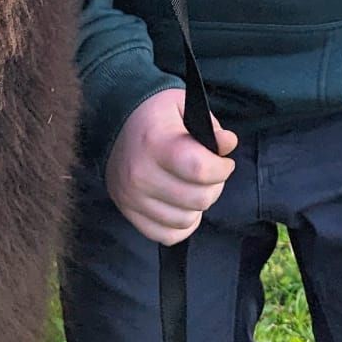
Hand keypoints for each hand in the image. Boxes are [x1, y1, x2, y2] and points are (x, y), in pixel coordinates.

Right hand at [105, 89, 237, 244]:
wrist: (114, 124)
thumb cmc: (155, 115)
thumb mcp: (183, 106)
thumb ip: (210, 126)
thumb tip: (227, 144)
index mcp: (155, 143)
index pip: (200, 169)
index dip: (221, 168)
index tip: (223, 162)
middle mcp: (140, 174)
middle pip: (198, 199)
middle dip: (213, 186)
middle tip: (209, 174)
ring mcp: (132, 198)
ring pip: (185, 220)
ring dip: (198, 206)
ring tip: (193, 187)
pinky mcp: (128, 214)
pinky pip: (167, 235)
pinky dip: (181, 225)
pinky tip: (182, 206)